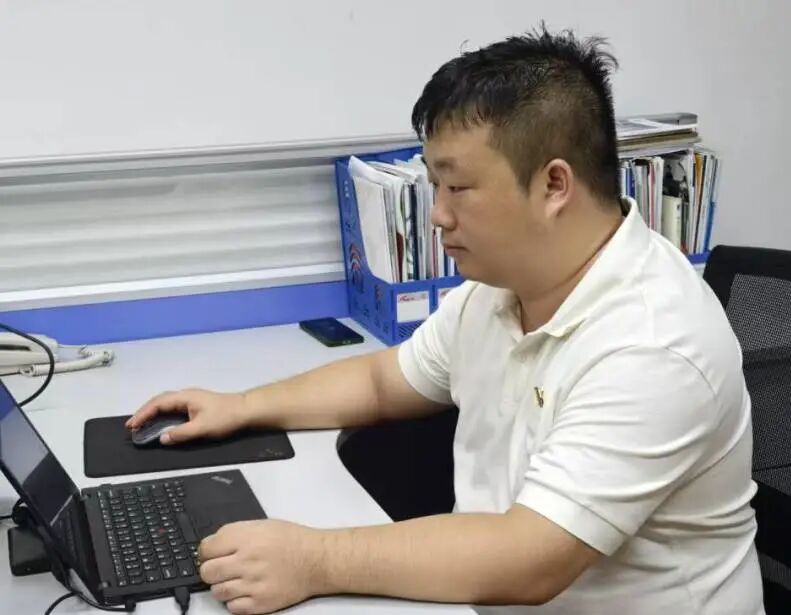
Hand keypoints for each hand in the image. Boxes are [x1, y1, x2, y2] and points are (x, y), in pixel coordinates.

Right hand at [125, 388, 251, 444]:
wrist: (246, 410)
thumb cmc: (225, 417)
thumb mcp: (202, 428)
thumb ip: (181, 433)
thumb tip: (162, 438)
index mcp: (185, 397)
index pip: (158, 404)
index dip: (143, 414)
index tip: (131, 425)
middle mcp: (186, 395)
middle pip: (159, 401)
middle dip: (144, 413)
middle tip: (132, 426)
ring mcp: (191, 399)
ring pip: (166, 404)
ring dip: (153, 413)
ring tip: (141, 425)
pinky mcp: (196, 405)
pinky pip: (173, 408)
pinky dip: (163, 415)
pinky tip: (160, 423)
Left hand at [198, 519, 326, 613]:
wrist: (317, 560)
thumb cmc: (293, 541)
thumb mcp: (262, 525)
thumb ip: (236, 532)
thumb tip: (213, 543)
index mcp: (246, 539)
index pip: (206, 548)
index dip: (206, 552)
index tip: (210, 554)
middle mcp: (247, 561)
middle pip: (207, 572)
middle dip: (210, 569)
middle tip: (221, 568)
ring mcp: (253, 584)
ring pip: (217, 591)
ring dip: (222, 586)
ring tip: (236, 579)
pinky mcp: (260, 603)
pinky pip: (232, 608)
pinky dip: (235, 601)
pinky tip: (246, 590)